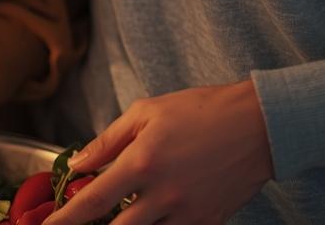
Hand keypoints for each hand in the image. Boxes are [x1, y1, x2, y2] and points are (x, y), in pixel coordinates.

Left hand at [45, 81, 272, 224]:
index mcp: (143, 162)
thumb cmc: (201, 110)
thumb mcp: (147, 112)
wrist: (259, 125)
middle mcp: (163, 194)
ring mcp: (187, 214)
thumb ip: (108, 140)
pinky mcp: (208, 223)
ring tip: (124, 210)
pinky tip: (154, 211)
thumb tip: (77, 164)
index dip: (64, 220)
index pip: (92, 202)